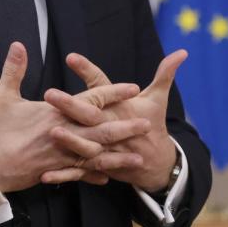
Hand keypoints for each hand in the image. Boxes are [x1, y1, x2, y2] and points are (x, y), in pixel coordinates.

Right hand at [0, 42, 150, 192]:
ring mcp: (61, 157)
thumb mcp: (1, 96)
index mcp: (55, 114)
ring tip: (137, 158)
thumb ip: (13, 69)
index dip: (113, 93)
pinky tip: (108, 175)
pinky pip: (80, 174)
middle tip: (147, 125)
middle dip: (125, 128)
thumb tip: (18, 45)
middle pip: (101, 131)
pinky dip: (94, 174)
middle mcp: (63, 135)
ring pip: (96, 157)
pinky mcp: (54, 172)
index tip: (132, 88)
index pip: (91, 100)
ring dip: (117, 156)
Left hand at [41, 50, 187, 191]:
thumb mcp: (158, 98)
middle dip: (70, 105)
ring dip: (69, 140)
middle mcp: (112, 127)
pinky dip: (64, 175)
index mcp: (121, 108)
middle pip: (90, 115)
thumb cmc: (153, 124)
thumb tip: (182, 52)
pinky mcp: (100, 167)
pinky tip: (44, 175)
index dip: (88, 70)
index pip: (103, 86)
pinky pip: (79, 172)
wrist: (158, 164)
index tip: (71, 57)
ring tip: (51, 130)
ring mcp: (106, 149)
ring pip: (86, 145)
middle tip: (50, 93)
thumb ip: (165, 73)